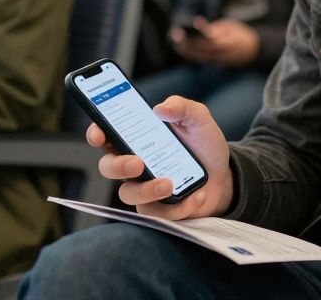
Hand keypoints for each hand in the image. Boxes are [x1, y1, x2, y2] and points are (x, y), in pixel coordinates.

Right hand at [87, 95, 232, 219]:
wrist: (224, 175)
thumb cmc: (203, 144)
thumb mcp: (198, 118)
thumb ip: (182, 107)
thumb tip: (161, 108)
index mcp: (136, 137)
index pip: (106, 135)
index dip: (96, 134)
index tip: (98, 134)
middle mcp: (133, 163)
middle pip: (108, 167)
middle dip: (117, 166)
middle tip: (138, 163)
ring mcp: (143, 187)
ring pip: (128, 194)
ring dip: (146, 190)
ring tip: (169, 184)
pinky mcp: (158, 209)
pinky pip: (158, 214)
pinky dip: (179, 206)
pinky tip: (197, 195)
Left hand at [171, 18, 258, 67]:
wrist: (255, 49)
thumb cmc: (241, 33)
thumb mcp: (231, 26)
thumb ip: (215, 28)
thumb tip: (200, 27)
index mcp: (227, 42)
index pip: (208, 39)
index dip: (196, 35)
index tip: (186, 29)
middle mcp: (223, 53)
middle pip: (201, 49)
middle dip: (187, 42)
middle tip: (175, 34)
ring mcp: (220, 60)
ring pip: (200, 56)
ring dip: (186, 50)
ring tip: (175, 41)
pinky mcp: (217, 63)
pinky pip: (201, 60)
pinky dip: (191, 55)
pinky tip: (182, 49)